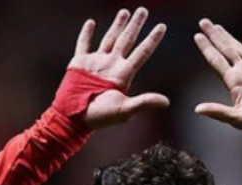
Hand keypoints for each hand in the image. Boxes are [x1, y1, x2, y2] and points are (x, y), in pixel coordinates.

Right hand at [68, 8, 168, 128]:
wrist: (75, 117)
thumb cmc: (100, 116)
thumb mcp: (125, 109)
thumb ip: (145, 103)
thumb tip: (167, 102)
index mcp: (123, 74)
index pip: (142, 52)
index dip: (152, 39)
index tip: (162, 26)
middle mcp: (112, 65)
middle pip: (127, 40)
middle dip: (135, 25)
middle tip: (143, 10)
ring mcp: (96, 62)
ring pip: (109, 38)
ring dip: (117, 25)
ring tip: (125, 11)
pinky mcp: (80, 62)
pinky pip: (84, 44)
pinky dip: (87, 33)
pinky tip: (91, 22)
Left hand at [193, 19, 241, 135]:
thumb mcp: (238, 119)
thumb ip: (219, 112)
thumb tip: (197, 109)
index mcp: (234, 82)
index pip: (216, 60)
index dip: (206, 48)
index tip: (197, 35)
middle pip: (225, 50)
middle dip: (214, 36)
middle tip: (203, 22)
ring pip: (239, 48)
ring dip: (229, 37)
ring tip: (217, 27)